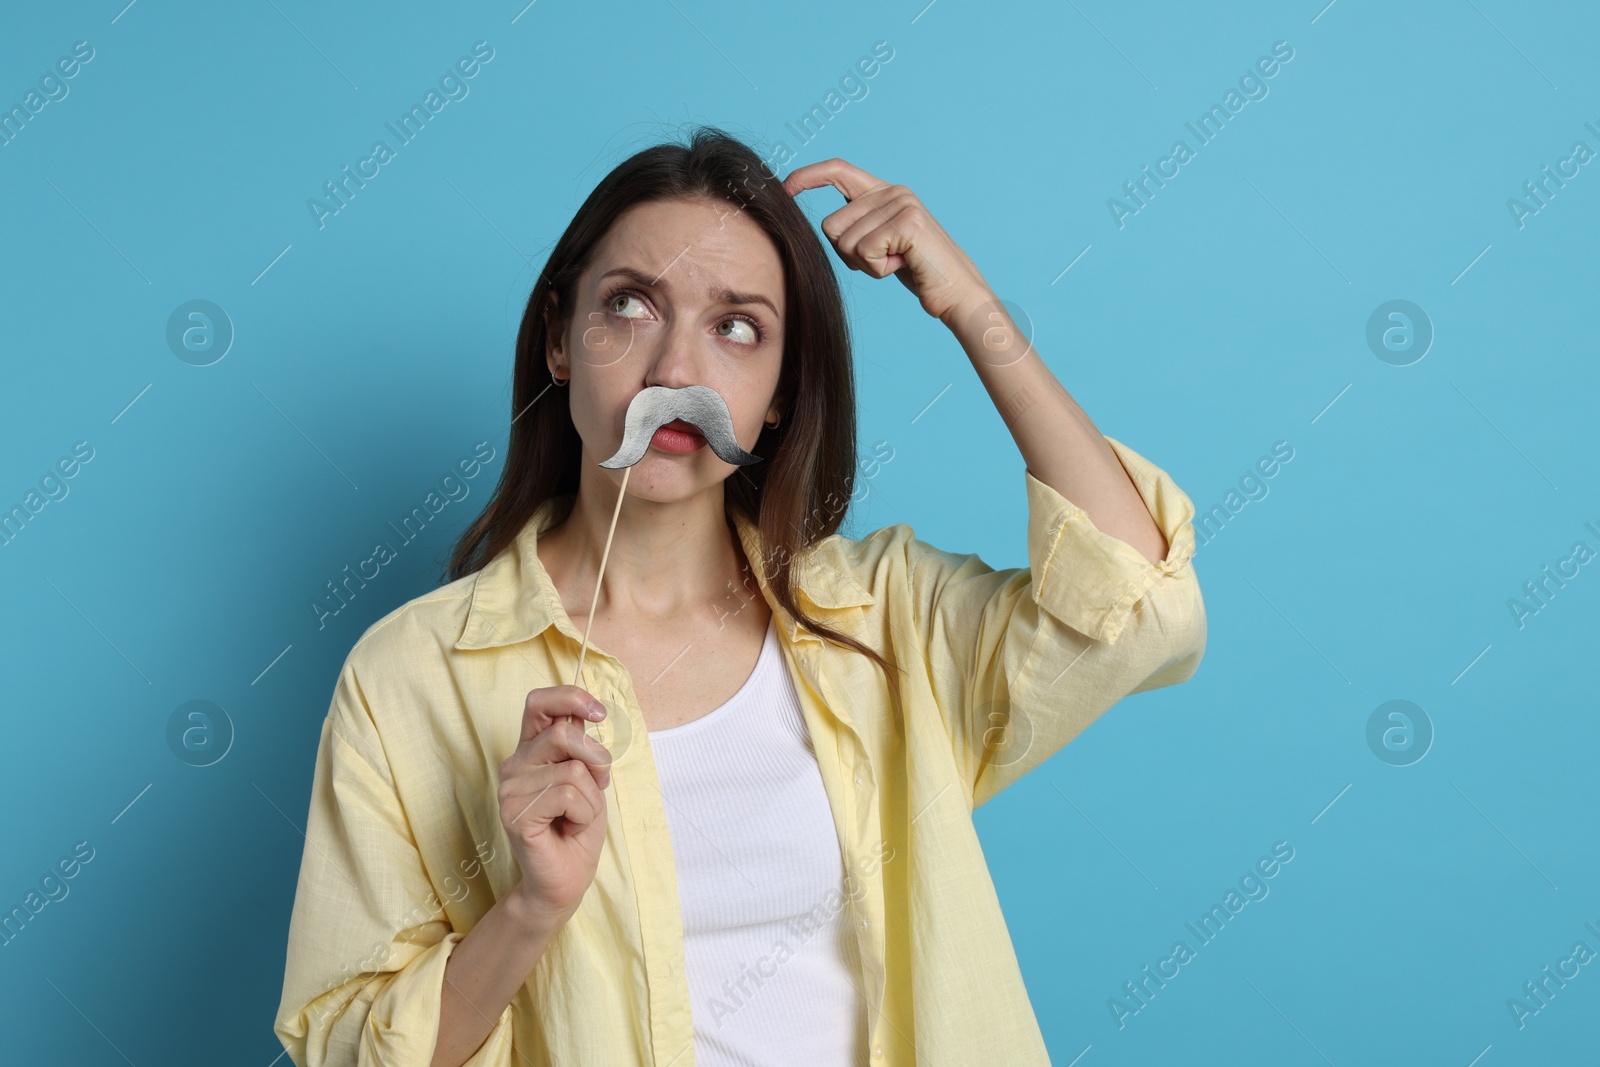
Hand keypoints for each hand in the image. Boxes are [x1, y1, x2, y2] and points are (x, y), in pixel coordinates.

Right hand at [496, 685, 612, 932]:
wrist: (565, 880)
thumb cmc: (577, 828)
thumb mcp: (589, 779)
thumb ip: (581, 747)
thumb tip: (585, 713)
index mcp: (531, 750)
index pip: (538, 702)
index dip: (570, 697)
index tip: (598, 713)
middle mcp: (514, 764)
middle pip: (563, 733)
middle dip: (596, 758)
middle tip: (597, 786)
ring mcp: (510, 789)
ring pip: (572, 770)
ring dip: (591, 798)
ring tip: (577, 817)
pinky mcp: (514, 814)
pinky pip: (567, 795)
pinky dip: (583, 814)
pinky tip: (569, 828)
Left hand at [782, 157, 993, 326]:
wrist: (956, 291)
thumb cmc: (916, 271)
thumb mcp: (881, 242)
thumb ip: (858, 225)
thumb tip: (825, 225)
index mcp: (884, 191)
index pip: (838, 170)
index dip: (808, 176)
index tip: (785, 188)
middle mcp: (892, 190)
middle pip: (831, 225)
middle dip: (847, 255)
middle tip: (882, 260)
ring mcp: (901, 203)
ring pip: (845, 242)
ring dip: (865, 265)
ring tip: (896, 262)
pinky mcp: (907, 222)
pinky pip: (864, 252)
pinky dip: (878, 269)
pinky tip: (902, 265)